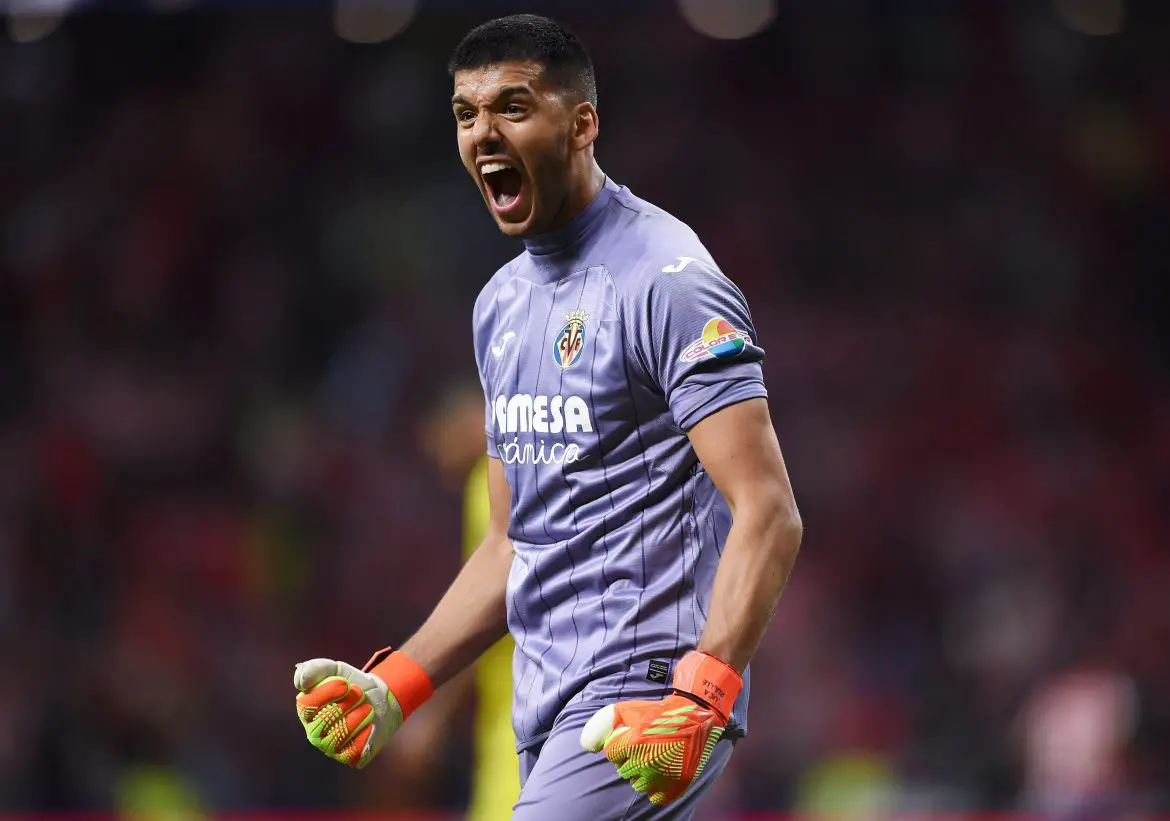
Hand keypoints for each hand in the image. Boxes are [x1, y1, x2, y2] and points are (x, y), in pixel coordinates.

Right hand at [293, 658, 402, 768]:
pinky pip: (354, 749)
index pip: (307, 705)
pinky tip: (370, 724)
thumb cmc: (353, 686)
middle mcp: (314, 732)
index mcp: (306, 710)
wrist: (380, 701)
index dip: (328, 692)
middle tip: (360, 694)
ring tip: (367, 708)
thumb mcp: (336, 670)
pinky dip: (365, 733)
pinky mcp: (348, 756)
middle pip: (324, 720)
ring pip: (339, 735)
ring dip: (358, 717)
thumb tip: (300, 681)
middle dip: (347, 703)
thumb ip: (315, 669)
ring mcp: (330, 747)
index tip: (346, 684)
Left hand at [579, 650, 742, 805]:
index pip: (611, 754)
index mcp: (634, 743)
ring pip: (637, 784)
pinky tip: (660, 773)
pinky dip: (656, 787)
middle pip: (623, 771)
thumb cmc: (658, 713)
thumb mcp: (629, 709)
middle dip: (629, 760)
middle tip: (644, 748)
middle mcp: (646, 762)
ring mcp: (662, 777)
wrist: (695, 718)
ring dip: (641, 774)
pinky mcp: (675, 787)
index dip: (619, 746)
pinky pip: (654, 796)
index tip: (630, 740)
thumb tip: (587, 746)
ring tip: (652, 759)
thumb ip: (604, 723)